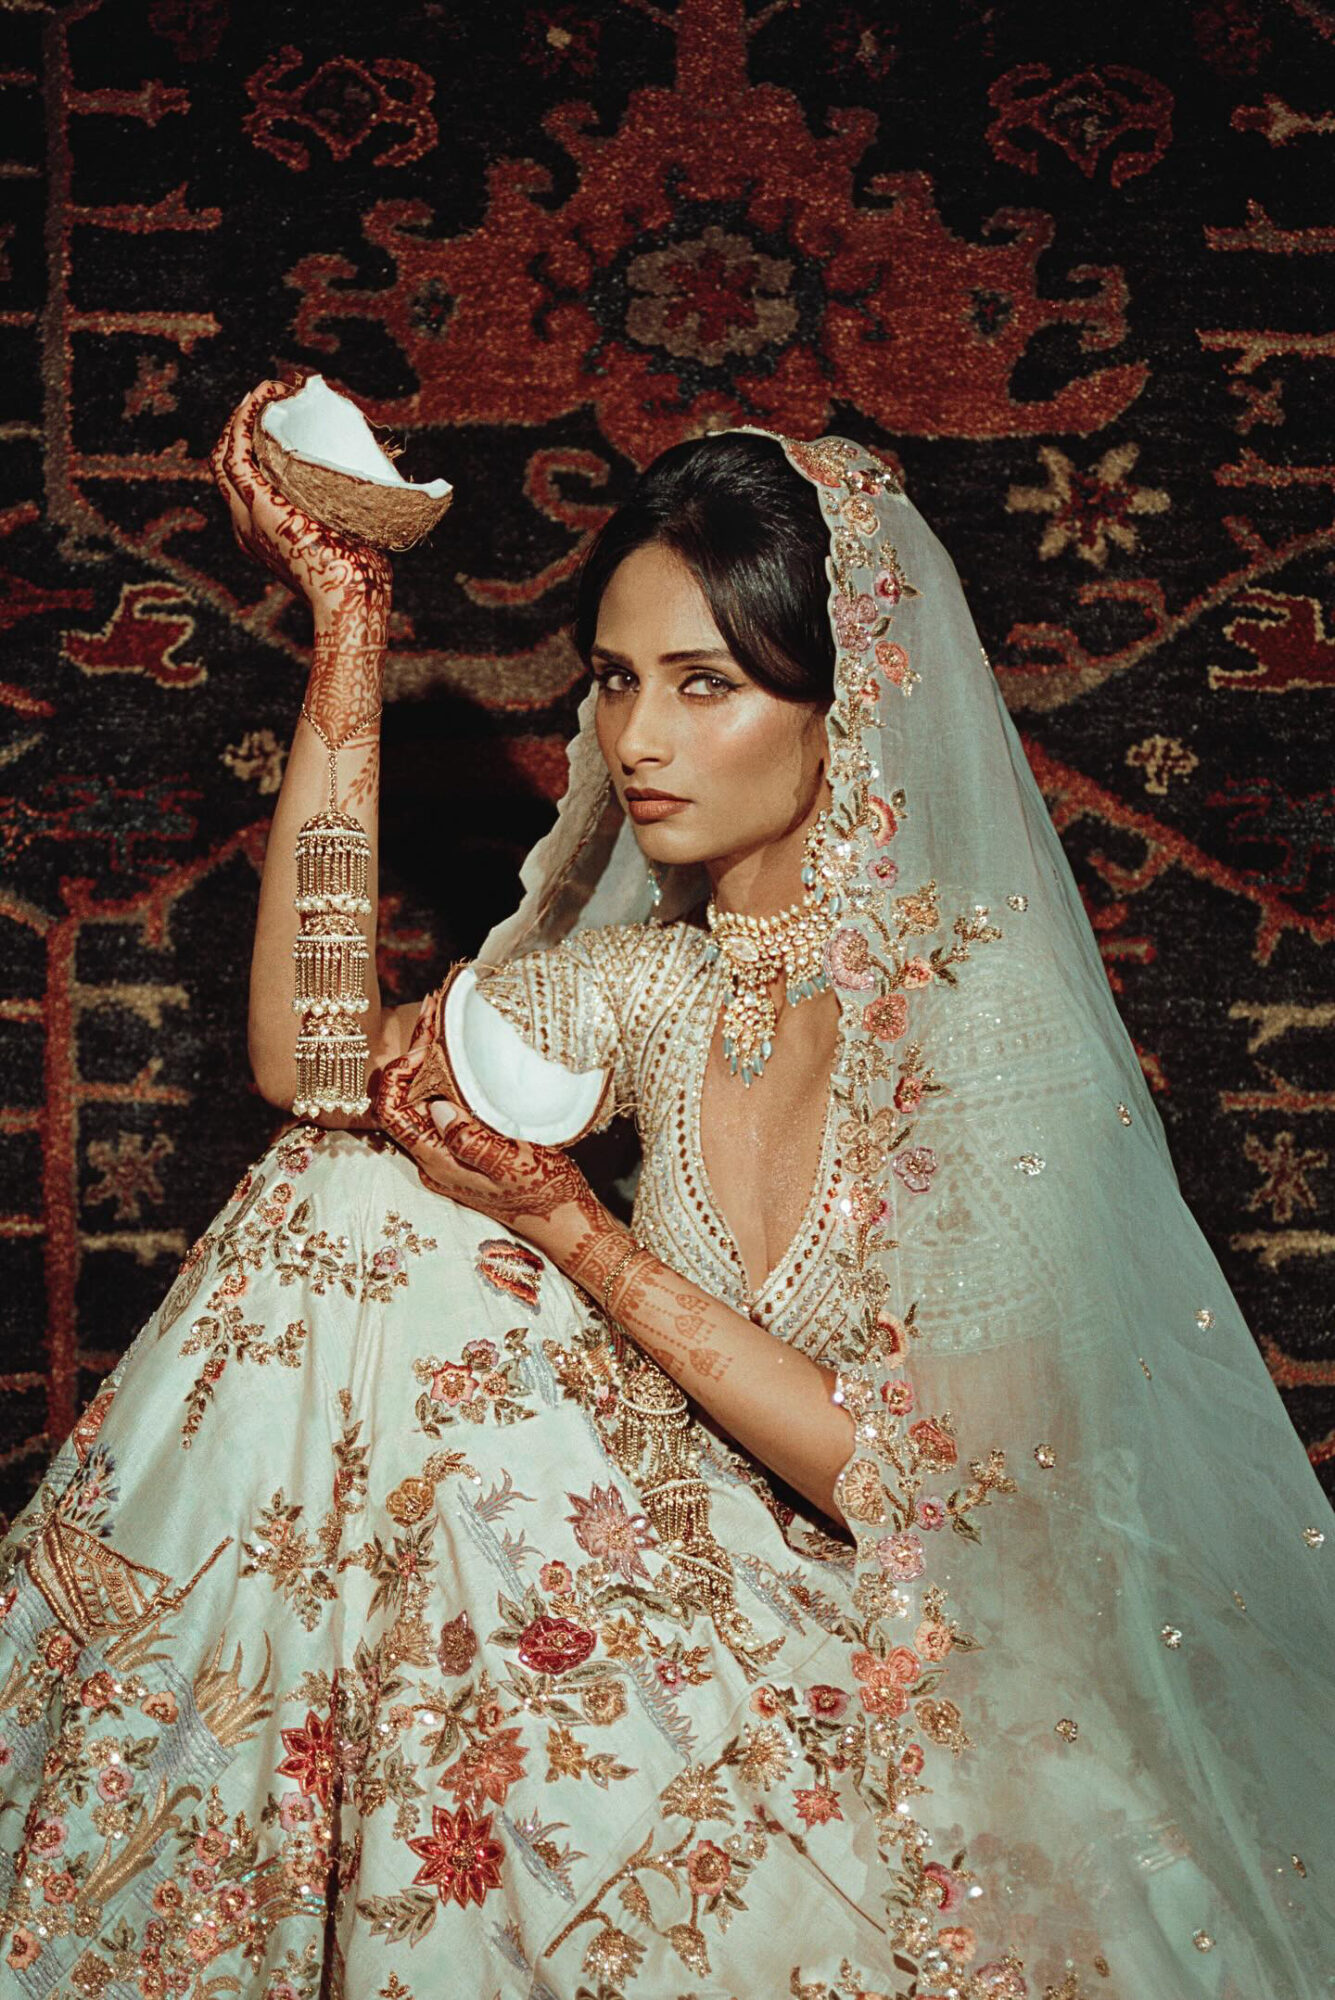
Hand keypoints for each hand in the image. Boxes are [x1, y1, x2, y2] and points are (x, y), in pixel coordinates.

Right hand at [209, 379, 392, 621]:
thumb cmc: (357, 580)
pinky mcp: (259, 504)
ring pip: (226, 453)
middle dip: (243, 426)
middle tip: (270, 400)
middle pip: (227, 464)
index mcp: (261, 534)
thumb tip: (374, 493)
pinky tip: (263, 396)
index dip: (253, 449)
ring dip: (243, 415)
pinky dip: (246, 418)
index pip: (243, 483)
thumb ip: (344, 519)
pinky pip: (238, 450)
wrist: (349, 602)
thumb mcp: (341, 541)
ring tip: (267, 391)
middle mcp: (245, 525)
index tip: (277, 422)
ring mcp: (247, 514)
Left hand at [373, 1028, 608, 1244]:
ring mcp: (449, 1152)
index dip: (399, 1073)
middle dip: (416, 1052)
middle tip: (436, 1009)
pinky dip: (448, 1074)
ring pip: (423, 1098)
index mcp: (437, 1160)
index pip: (392, 1111)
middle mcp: (435, 1156)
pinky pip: (444, 1104)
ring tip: (446, 1018)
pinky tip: (464, 1053)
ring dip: (431, 1059)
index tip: (427, 1046)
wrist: (565, 1221)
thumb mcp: (511, 1165)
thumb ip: (470, 1140)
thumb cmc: (544, 1194)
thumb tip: (435, 1105)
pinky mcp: (467, 1146)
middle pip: (405, 1097)